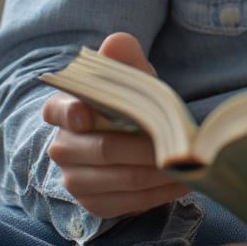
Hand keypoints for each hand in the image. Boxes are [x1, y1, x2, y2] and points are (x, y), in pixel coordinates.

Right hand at [43, 32, 188, 217]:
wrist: (125, 140)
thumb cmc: (128, 104)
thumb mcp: (130, 80)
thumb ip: (125, 61)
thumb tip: (118, 40)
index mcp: (64, 110)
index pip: (58, 109)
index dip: (70, 112)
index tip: (86, 113)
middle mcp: (63, 147)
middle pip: (104, 149)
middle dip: (145, 147)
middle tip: (179, 144)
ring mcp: (75, 180)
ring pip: (120, 178)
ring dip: (158, 173)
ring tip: (188, 164)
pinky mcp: (94, 204)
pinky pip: (128, 203)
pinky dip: (158, 194)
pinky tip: (183, 183)